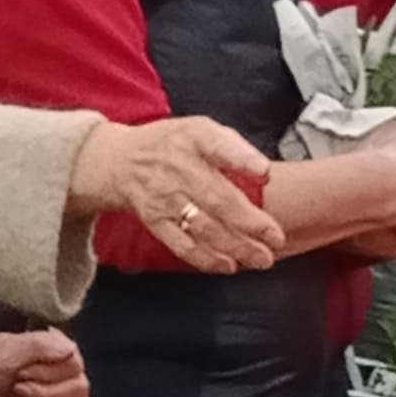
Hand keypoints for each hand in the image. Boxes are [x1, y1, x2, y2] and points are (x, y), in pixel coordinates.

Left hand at [0, 322, 94, 396]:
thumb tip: (68, 348)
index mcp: (51, 351)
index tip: (24, 374)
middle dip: (49, 391)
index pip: (75, 364)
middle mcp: (57, 374)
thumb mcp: (3, 351)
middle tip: (19, 388)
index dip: (52, 373)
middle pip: (79, 388)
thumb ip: (37, 346)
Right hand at [71, 115, 283, 271]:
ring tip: (261, 259)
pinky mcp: (155, 221)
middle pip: (217, 198)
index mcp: (193, 139)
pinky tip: (228, 266)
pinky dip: (205, 258)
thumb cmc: (173, 145)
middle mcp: (178, 168)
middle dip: (250, 223)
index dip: (243, 159)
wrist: (119, 161)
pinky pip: (181, 244)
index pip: (218, 145)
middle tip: (276, 240)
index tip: (265, 174)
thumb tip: (264, 174)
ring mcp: (165, 198)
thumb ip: (235, 148)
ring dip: (235, 246)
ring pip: (203, 227)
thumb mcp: (201, 130)